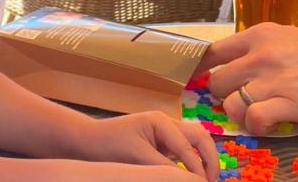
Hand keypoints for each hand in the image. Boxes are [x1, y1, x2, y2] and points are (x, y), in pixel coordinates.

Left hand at [75, 112, 217, 180]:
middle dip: (210, 159)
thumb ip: (163, 167)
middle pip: (200, 137)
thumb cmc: (108, 145)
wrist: (87, 142)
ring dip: (204, 160)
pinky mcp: (161, 145)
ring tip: (205, 181)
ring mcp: (165, 134)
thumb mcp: (136, 157)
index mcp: (161, 121)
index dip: (196, 169)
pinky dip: (192, 164)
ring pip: (195, 143)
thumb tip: (189, 179)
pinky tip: (190, 178)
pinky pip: (183, 153)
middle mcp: (167, 124)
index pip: (187, 147)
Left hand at [199, 23, 297, 134]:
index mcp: (260, 35)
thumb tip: (235, 65)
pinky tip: (270, 122)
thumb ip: (262, 48)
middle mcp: (261, 55)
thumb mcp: (290, 37)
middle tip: (242, 100)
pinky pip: (253, 119)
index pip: (212, 52)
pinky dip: (257, 126)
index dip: (202, 70)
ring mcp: (273, 79)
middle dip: (226, 96)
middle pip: (217, 82)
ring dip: (241, 114)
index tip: (199, 81)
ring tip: (258, 113)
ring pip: (231, 104)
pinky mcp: (287, 102)